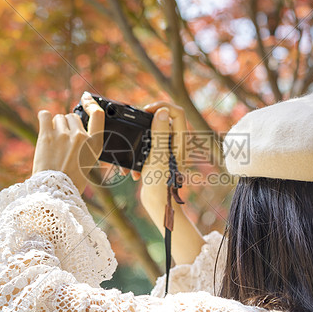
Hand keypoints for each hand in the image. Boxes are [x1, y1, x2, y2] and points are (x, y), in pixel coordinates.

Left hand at [31, 92, 103, 192]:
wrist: (54, 191)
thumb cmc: (71, 179)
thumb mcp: (88, 162)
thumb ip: (85, 143)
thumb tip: (75, 127)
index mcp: (94, 144)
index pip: (98, 114)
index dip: (91, 103)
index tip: (86, 98)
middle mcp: (81, 137)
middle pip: (73, 117)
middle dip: (67, 126)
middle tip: (62, 142)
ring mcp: (64, 135)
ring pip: (58, 118)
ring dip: (55, 127)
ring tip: (53, 143)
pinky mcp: (47, 136)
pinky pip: (45, 115)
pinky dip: (44, 118)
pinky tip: (44, 126)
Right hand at [137, 101, 187, 215]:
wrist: (157, 205)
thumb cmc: (161, 183)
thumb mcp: (159, 156)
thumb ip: (161, 133)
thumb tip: (162, 111)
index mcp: (180, 141)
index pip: (177, 112)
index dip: (162, 106)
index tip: (147, 112)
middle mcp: (175, 143)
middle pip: (163, 119)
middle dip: (147, 122)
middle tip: (136, 126)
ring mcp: (166, 150)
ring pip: (152, 132)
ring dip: (140, 139)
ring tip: (132, 150)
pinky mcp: (156, 157)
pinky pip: (146, 145)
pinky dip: (138, 152)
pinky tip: (133, 166)